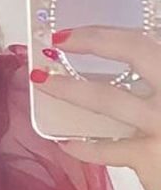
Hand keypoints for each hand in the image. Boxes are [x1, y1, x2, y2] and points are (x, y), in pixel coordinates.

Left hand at [31, 25, 160, 189]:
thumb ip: (154, 86)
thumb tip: (121, 68)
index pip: (147, 41)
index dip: (108, 33)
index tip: (71, 32)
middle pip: (137, 51)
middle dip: (93, 41)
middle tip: (57, 40)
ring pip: (110, 98)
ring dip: (70, 88)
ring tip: (41, 81)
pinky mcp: (151, 157)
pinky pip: (106, 149)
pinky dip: (83, 147)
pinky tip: (66, 143)